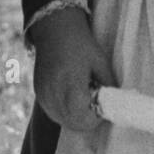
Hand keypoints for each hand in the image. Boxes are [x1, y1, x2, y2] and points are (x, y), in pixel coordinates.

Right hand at [30, 7, 114, 131]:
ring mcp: (44, 95)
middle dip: (87, 121)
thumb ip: (108, 85)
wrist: (54, 28)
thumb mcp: (100, 62)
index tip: (102, 109)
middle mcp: (55, 94)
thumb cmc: (80, 43)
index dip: (96, 118)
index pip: (84, 118)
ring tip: (83, 101)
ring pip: (62, 121)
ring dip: (75, 119)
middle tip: (95, 108)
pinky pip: (53, 113)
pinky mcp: (38, 93)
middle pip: (73, 124)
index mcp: (72, 85)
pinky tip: (70, 99)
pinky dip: (63, 113)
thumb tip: (114, 104)